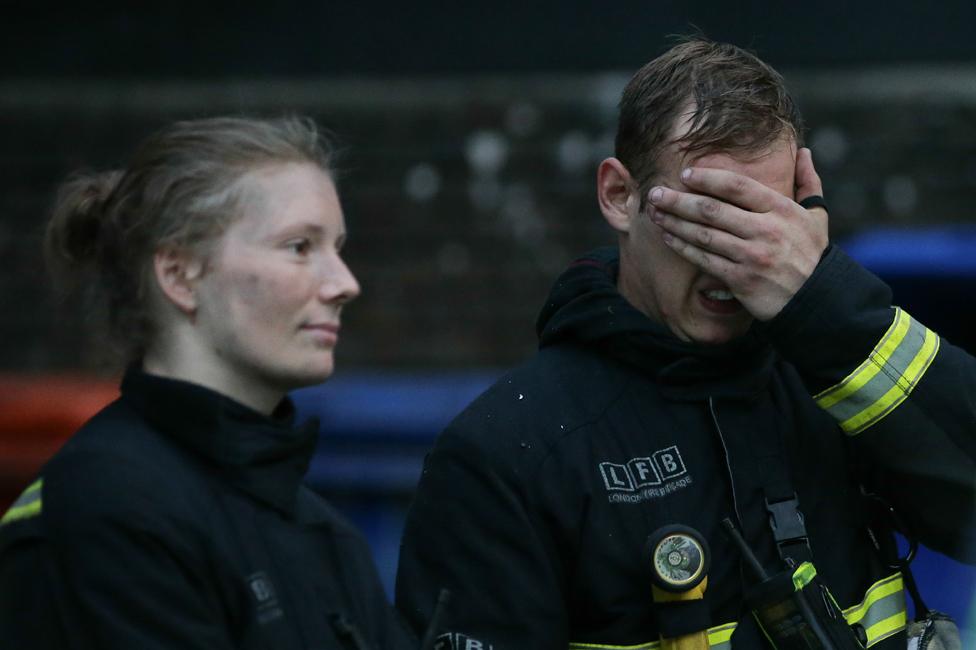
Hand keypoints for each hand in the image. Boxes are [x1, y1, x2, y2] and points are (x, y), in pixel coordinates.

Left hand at [646, 147, 828, 320]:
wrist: (817, 299)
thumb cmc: (812, 254)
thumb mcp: (817, 217)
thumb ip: (808, 183)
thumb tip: (803, 152)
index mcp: (780, 209)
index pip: (737, 186)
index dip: (707, 178)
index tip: (684, 174)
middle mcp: (765, 230)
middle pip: (712, 210)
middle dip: (679, 200)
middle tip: (655, 193)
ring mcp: (752, 255)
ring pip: (703, 234)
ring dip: (674, 222)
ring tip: (654, 213)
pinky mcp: (741, 279)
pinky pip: (704, 259)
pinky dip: (683, 247)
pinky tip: (667, 236)